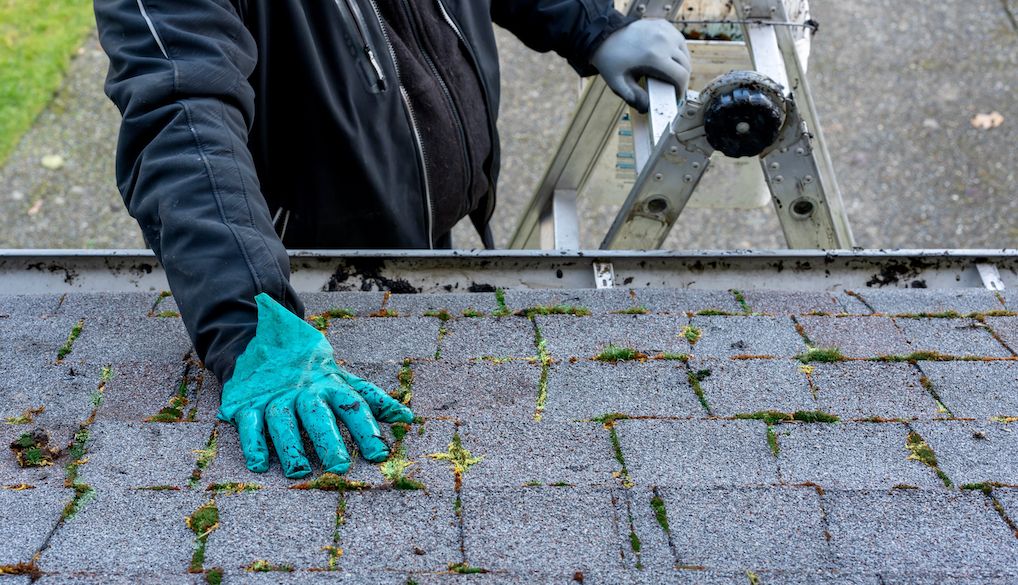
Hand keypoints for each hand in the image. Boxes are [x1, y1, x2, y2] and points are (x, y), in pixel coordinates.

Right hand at [218, 293, 413, 477]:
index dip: (367, 429)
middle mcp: (304, 391)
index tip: (379, 454)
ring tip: (300, 472)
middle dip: (329, 440)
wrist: (261, 339)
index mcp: (331, 385)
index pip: (353, 406)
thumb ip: (371, 399)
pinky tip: (259, 464)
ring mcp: (275, 397)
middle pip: (318, 415)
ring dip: (291, 447)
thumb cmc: (311, 370)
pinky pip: (249, 423)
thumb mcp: (342, 379)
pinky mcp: (247, 403)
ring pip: (283, 420)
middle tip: (340, 466)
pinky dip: (253, 442)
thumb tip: (408, 417)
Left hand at [590, 18, 691, 113]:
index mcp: (654, 56)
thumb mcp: (618, 83)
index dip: (681, 89)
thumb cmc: (610, 60)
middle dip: (682, 79)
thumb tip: (647, 107)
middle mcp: (663, 41)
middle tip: (674, 87)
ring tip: (673, 74)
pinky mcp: (664, 24)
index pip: (681, 75)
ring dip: (682, 65)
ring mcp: (665, 30)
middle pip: (685, 64)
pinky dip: (678, 51)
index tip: (676, 95)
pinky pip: (678, 41)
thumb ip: (633, 97)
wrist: (603, 36)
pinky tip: (669, 58)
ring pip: (684, 52)